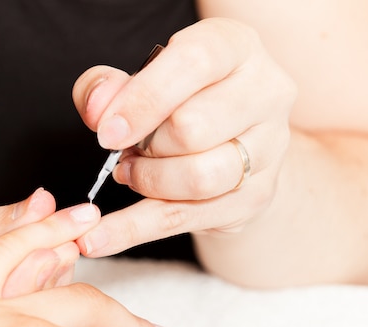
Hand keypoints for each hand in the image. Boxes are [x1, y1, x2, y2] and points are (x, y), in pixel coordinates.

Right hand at [0, 186, 96, 326]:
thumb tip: (41, 207)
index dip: (34, 272)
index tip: (65, 238)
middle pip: (12, 314)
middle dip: (49, 270)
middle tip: (76, 234)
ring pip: (16, 305)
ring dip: (47, 268)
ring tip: (69, 236)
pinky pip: (8, 297)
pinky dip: (31, 269)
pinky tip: (51, 248)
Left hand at [72, 18, 295, 256]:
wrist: (234, 140)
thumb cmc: (182, 101)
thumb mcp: (142, 80)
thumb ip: (109, 87)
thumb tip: (97, 111)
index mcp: (235, 47)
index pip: (194, 63)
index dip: (143, 99)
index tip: (107, 132)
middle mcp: (265, 92)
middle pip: (192, 127)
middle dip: (145, 146)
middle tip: (128, 149)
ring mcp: (269, 149)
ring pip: (197, 178)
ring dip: (148, 182)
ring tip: (133, 173)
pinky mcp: (256, 197)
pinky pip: (186, 220)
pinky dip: (133, 230)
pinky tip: (98, 238)